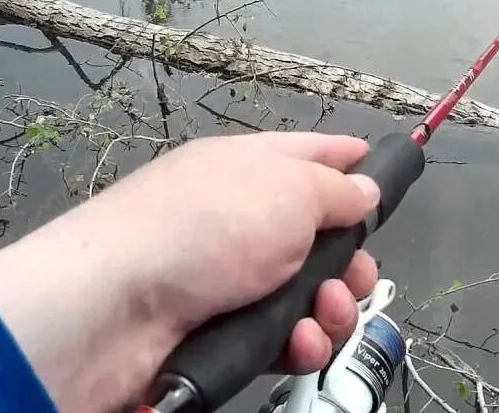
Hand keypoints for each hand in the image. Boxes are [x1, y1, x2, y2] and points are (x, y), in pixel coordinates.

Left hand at [0, 132, 379, 412]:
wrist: (115, 309)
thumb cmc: (202, 227)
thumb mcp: (288, 189)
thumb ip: (335, 190)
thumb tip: (363, 189)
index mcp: (250, 168)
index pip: (310, 154)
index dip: (349, 160)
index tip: (383, 171)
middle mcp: (241, 221)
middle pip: (319, 240)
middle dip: (350, 264)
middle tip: (353, 280)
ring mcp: (229, 281)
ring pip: (307, 297)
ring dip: (330, 311)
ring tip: (321, 316)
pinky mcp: (221, 333)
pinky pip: (281, 339)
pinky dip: (298, 344)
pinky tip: (296, 344)